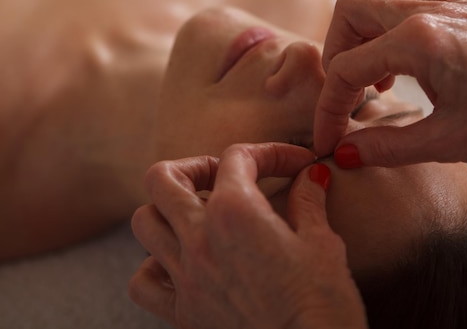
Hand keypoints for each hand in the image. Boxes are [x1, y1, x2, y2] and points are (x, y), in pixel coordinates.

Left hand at [129, 143, 366, 328]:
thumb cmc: (324, 304)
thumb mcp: (324, 244)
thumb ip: (309, 201)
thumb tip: (312, 175)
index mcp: (237, 212)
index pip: (238, 158)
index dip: (269, 153)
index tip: (294, 165)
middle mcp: (201, 238)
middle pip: (163, 178)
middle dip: (192, 167)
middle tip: (219, 176)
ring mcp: (186, 276)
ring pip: (143, 222)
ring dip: (165, 211)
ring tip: (195, 217)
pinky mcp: (183, 312)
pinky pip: (143, 282)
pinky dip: (153, 267)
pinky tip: (179, 266)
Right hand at [314, 0, 466, 165]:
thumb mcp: (448, 142)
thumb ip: (387, 147)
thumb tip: (344, 154)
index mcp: (419, 41)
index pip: (346, 68)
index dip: (329, 108)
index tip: (330, 137)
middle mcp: (429, 11)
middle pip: (350, 13)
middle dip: (336, 56)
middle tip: (348, 94)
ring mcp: (449, 3)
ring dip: (364, 33)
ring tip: (379, 76)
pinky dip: (399, 16)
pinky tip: (410, 51)